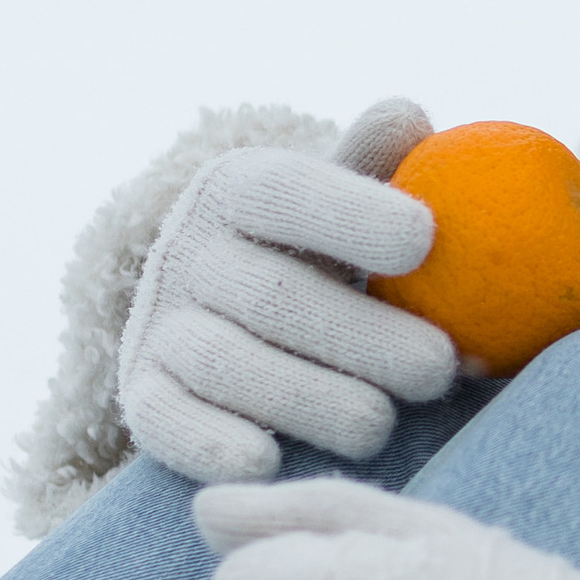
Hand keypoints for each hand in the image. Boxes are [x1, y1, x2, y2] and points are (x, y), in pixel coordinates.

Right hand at [117, 99, 457, 486]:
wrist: (222, 309)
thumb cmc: (319, 249)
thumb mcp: (342, 197)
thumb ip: (376, 161)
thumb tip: (409, 117)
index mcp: (239, 187)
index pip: (288, 190)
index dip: (352, 212)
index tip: (425, 238)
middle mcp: (187, 250)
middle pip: (273, 295)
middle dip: (362, 336)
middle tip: (438, 368)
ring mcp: (159, 324)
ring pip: (228, 365)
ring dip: (310, 400)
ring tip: (381, 424)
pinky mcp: (141, 394)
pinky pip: (166, 423)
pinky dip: (211, 445)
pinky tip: (267, 462)